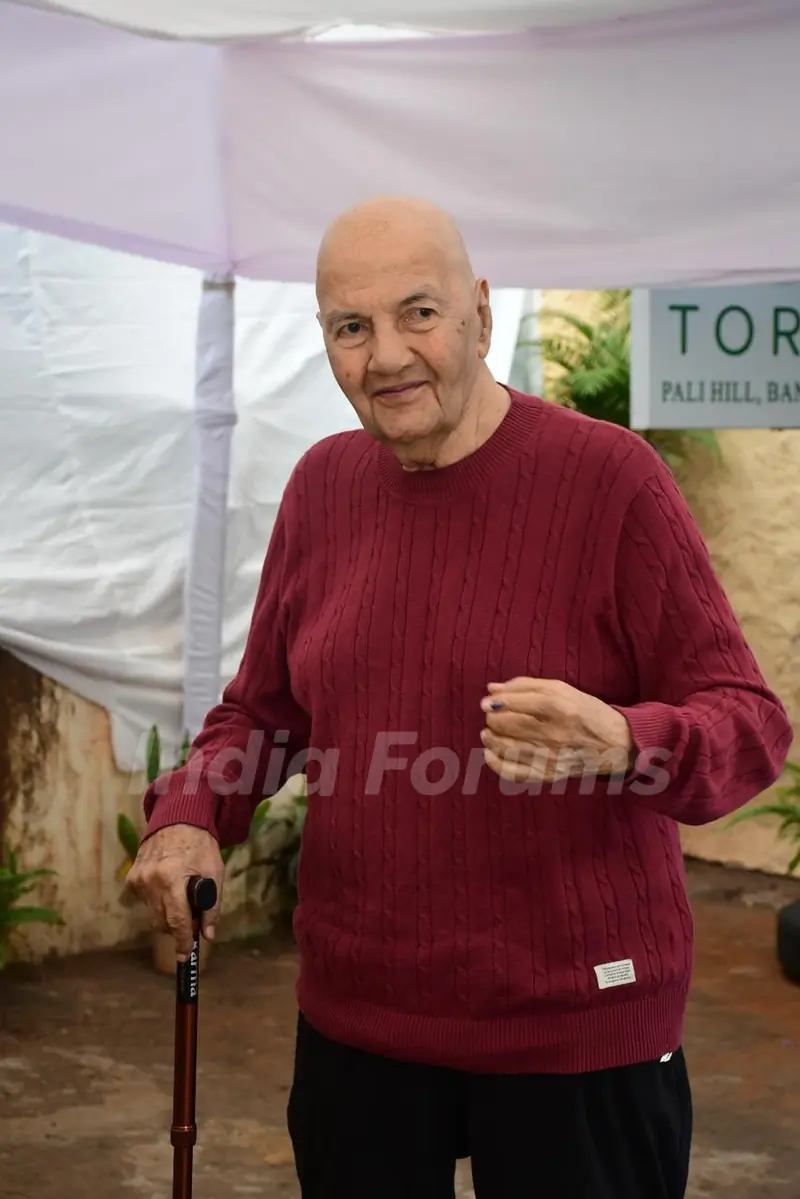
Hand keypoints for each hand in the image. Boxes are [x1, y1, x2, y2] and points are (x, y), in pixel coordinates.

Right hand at [125, 824, 223, 959]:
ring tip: (181, 898)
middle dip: (177, 928)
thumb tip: (207, 934)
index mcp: (172, 879)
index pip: (176, 921)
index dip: (182, 941)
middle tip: (193, 919)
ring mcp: (138, 880)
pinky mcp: (131, 878)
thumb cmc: (200, 845)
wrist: (177, 818)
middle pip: (162, 922)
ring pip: (152, 915)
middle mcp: (150, 881)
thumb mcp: (214, 872)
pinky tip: (167, 886)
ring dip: (166, 915)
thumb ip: (211, 905)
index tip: (184, 955)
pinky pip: (145, 902)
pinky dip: (157, 902)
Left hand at [480, 677, 632, 784]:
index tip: (487, 702)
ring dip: (491, 739)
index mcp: (559, 707)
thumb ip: (525, 686)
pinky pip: (514, 774)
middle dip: (493, 719)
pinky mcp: (549, 776)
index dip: (496, 702)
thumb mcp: (562, 689)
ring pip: (507, 748)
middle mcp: (555, 733)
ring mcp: (551, 757)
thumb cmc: (586, 712)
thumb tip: (491, 690)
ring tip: (489, 732)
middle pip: (509, 725)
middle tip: (491, 716)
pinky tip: (490, 754)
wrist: (615, 744)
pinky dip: (496, 764)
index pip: (517, 703)